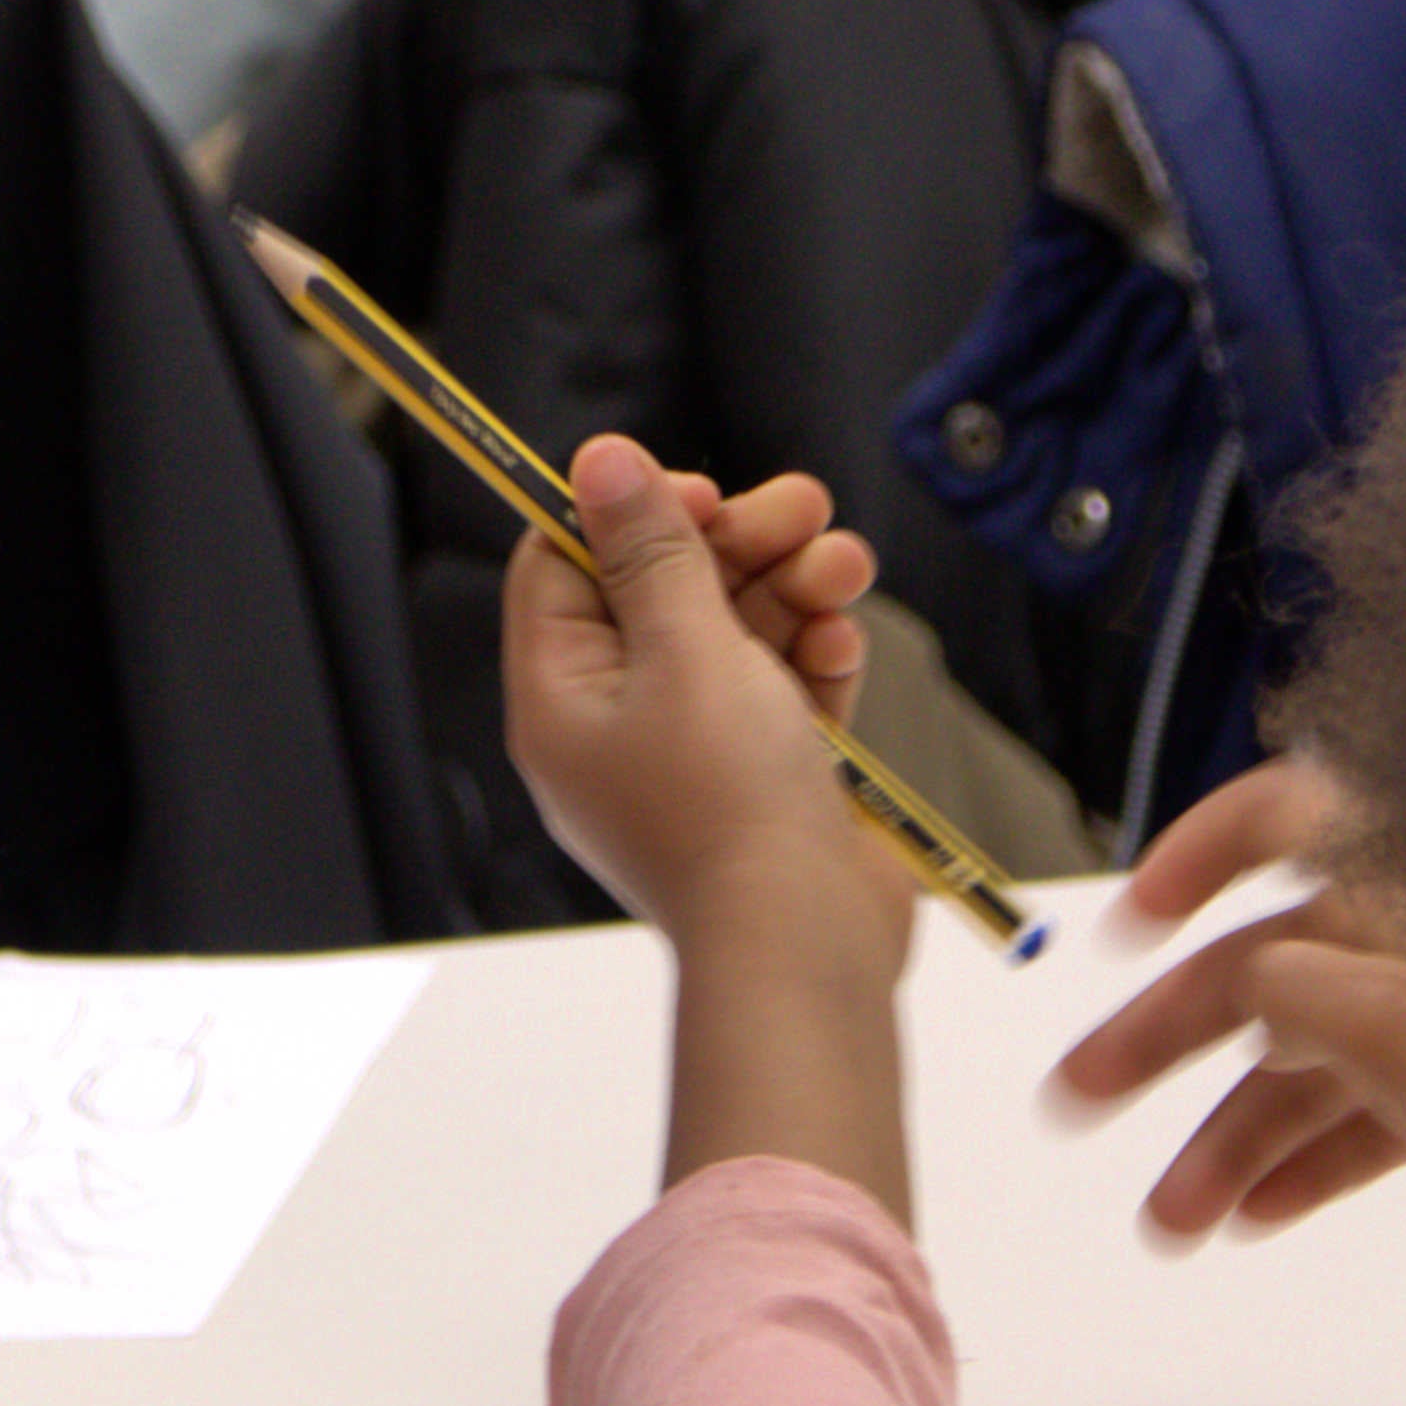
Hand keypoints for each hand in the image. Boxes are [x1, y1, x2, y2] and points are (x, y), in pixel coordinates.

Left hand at [507, 438, 917, 1208]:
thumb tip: (599, 460)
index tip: (701, 493)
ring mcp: (692, 754)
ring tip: (843, 567)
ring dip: (792, 587)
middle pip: (662, 589)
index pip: (564, 567)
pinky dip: (813, 659)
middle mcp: (617, 723)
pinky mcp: (762, 776)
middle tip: (803, 506)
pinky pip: (781, 689)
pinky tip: (840, 646)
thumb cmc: (729, 809)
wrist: (803, 945)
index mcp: (562, 697)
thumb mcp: (686, 651)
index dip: (629, 513)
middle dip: (738, 541)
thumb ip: (652, 551)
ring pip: (735, 632)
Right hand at [1046, 758, 1405, 1241]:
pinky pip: (1387, 1110)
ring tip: (1168, 1226)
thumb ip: (1313, 988)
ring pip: (1322, 1056)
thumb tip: (1258, 986)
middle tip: (1070, 1101)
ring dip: (1235, 1136)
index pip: (1289, 815)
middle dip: (1165, 1037)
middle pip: (1270, 963)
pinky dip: (1320, 1158)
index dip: (1202, 854)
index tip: (1132, 926)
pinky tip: (1253, 1218)